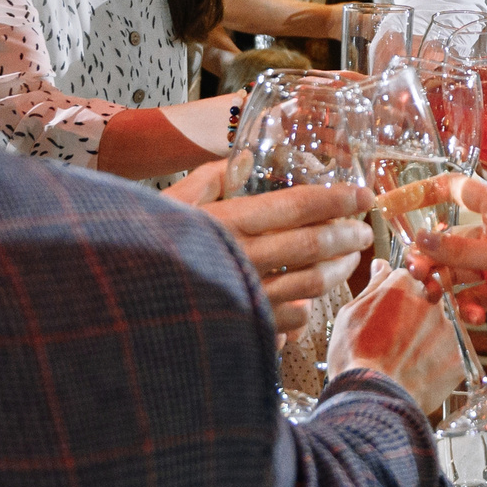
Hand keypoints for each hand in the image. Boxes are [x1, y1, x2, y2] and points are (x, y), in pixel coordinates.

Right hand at [163, 161, 373, 334]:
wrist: (121, 307)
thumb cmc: (143, 247)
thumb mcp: (170, 204)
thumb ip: (209, 179)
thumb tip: (244, 158)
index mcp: (228, 222)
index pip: (297, 206)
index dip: (337, 199)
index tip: (364, 195)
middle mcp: (243, 259)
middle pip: (314, 246)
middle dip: (348, 236)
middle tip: (365, 229)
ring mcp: (246, 297)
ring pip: (311, 284)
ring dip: (338, 270)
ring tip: (348, 258)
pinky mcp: (246, 328)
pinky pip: (291, 319)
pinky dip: (306, 309)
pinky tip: (311, 299)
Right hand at [324, 264, 463, 414]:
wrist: (371, 397)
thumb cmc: (354, 356)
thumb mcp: (350, 313)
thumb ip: (373, 286)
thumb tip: (381, 266)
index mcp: (403, 285)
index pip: (409, 276)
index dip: (400, 293)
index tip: (393, 306)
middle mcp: (430, 301)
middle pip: (429, 298)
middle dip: (416, 313)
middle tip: (397, 337)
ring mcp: (447, 328)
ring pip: (440, 326)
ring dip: (428, 337)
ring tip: (405, 359)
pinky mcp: (459, 356)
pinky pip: (451, 352)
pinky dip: (438, 361)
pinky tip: (418, 372)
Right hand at [409, 175, 486, 333]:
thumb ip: (461, 250)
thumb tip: (418, 239)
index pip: (451, 190)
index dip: (420, 192)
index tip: (390, 204)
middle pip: (445, 241)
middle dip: (427, 258)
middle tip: (416, 274)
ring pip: (455, 273)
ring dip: (442, 286)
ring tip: (434, 299)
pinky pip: (472, 298)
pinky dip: (466, 307)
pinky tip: (470, 315)